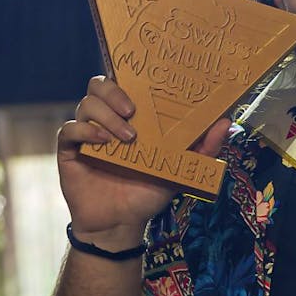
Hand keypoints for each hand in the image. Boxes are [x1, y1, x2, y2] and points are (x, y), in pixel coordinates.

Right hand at [56, 76, 231, 249]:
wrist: (121, 224)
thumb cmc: (149, 192)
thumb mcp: (181, 168)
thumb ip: (203, 146)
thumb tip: (225, 122)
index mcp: (132, 116)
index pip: (125, 81)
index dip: (131, 72)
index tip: (149, 78)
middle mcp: (107, 119)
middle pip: (100, 84)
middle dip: (115, 91)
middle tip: (133, 110)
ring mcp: (87, 133)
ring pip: (86, 103)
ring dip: (106, 115)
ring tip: (127, 137)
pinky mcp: (70, 150)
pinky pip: (69, 129)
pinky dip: (85, 130)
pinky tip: (102, 142)